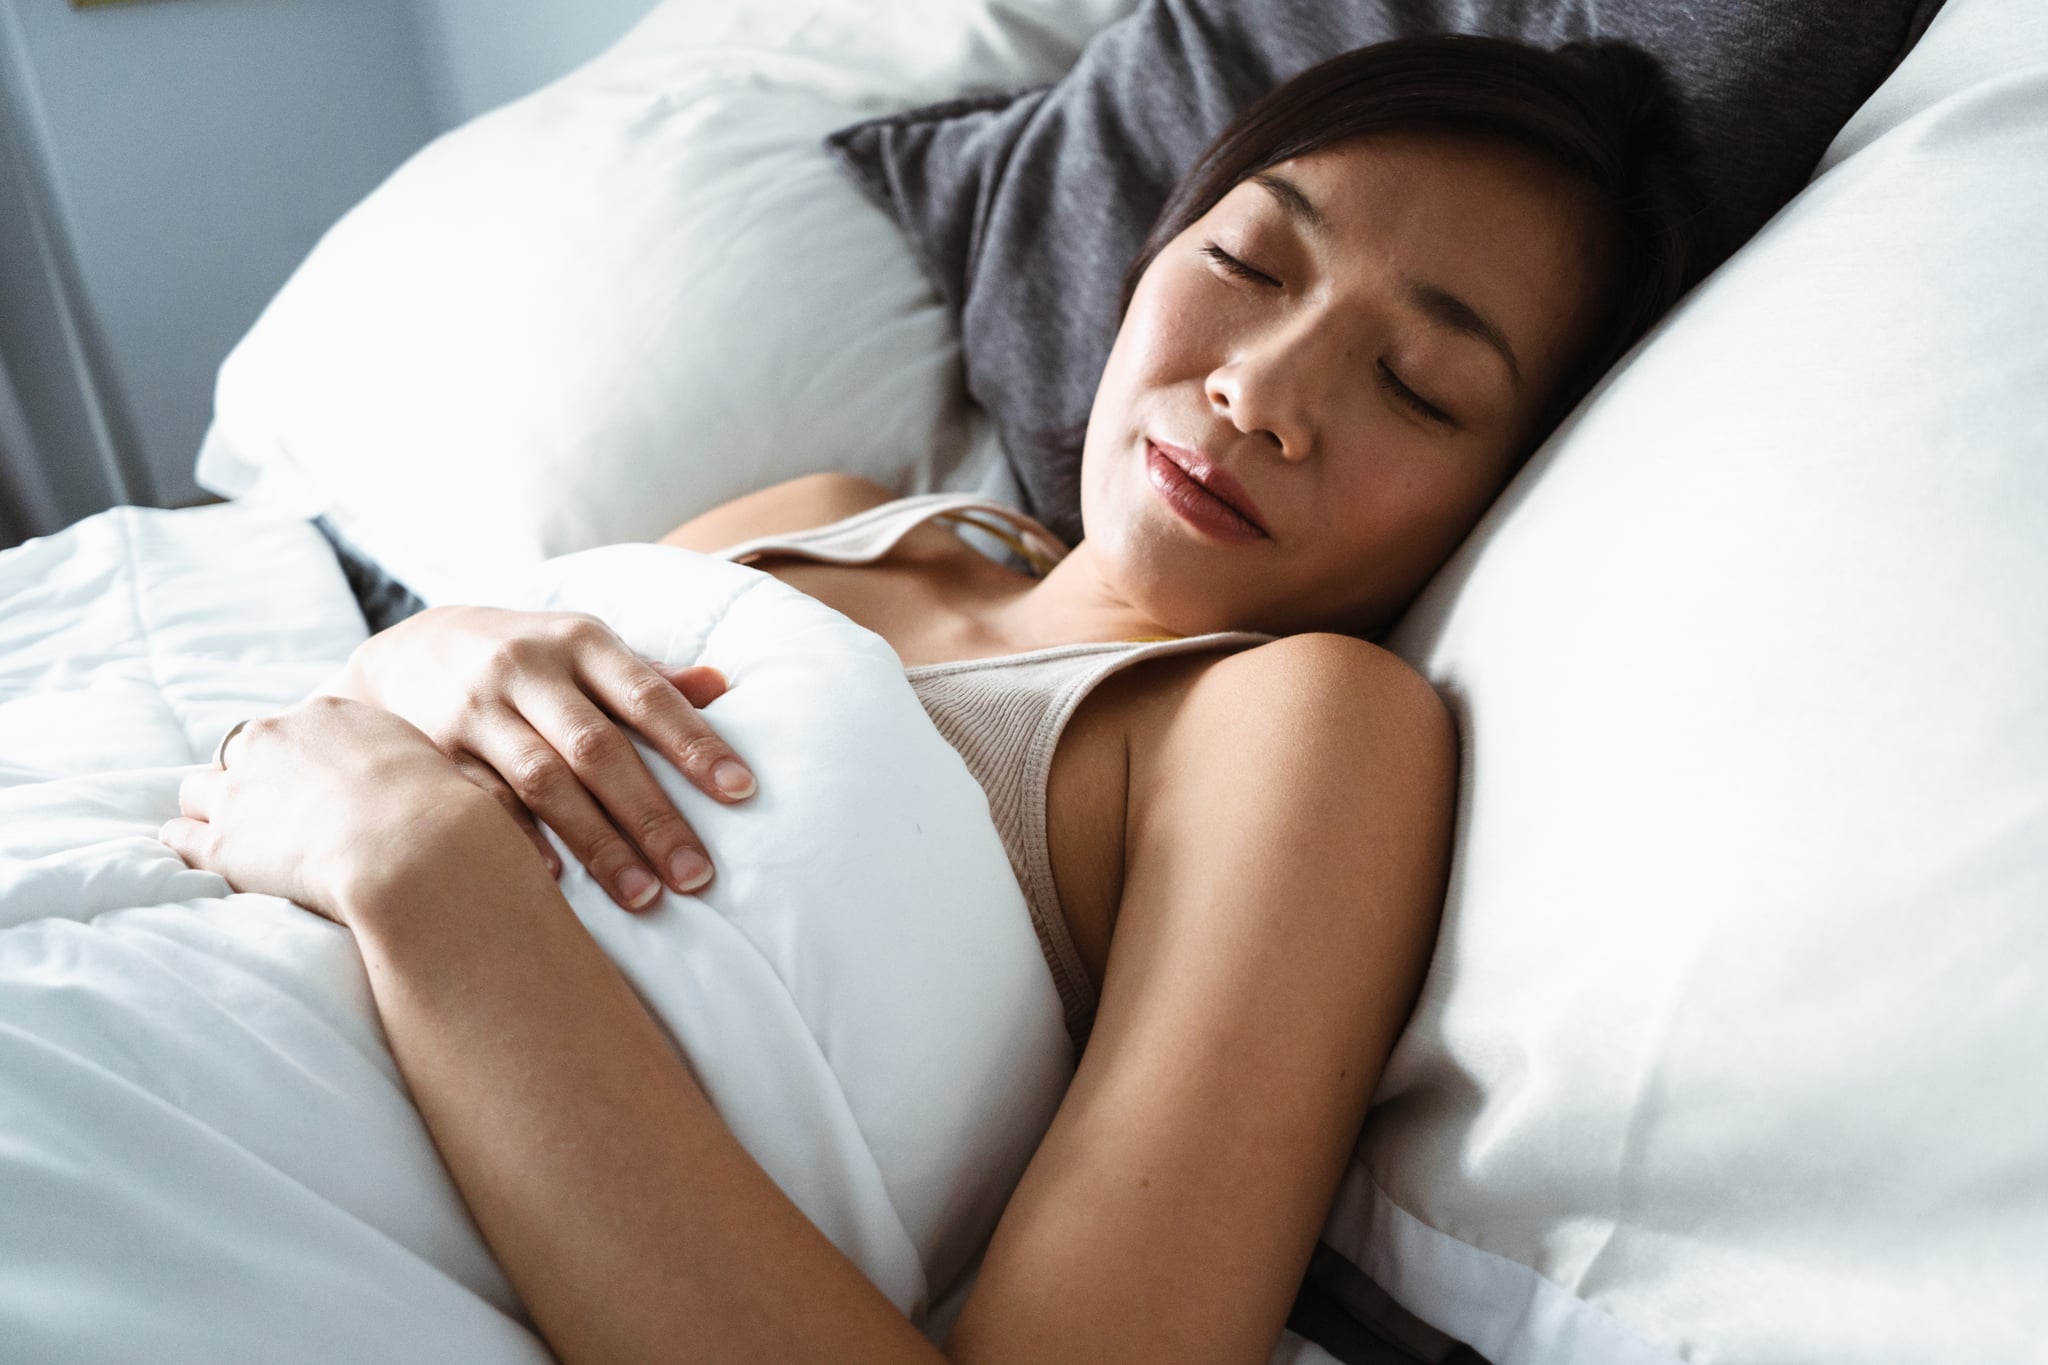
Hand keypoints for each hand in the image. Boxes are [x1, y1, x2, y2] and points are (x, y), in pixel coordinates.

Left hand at [160, 696, 514, 927]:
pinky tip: (201, 858)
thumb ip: (429, 769)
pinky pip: (179, 835)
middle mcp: (277, 738)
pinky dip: (186, 844)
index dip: (300, 757)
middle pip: (243, 748)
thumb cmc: (446, 817)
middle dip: (250, 777)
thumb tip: (462, 785)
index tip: (311, 782)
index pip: (298, 727)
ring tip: (229, 834)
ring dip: (211, 809)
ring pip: (199, 789)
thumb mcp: (444, 769)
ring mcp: (244, 789)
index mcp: (330, 716)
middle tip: (268, 807)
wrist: (415, 852)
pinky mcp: (222, 842)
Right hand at [332, 606, 752, 911]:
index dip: (695, 743)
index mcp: (580, 642)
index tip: (741, 792)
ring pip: (544, 782)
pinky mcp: (433, 752)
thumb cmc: (527, 659)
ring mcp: (476, 711)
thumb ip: (647, 675)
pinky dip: (519, 840)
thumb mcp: (582, 648)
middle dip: (652, 815)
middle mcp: (527, 671)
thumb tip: (722, 684)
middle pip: (598, 749)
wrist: (406, 650)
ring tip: (643, 897)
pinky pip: (481, 802)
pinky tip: (555, 882)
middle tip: (697, 875)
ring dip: (597, 844)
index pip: (648, 696)